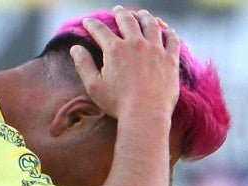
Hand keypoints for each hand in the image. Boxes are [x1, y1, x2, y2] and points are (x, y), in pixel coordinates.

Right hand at [70, 5, 179, 119]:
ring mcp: (155, 49)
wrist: (145, 114)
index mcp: (115, 49)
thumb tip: (75, 48)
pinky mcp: (170, 59)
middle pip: (127, 20)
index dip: (92, 24)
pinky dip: (169, 32)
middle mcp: (136, 43)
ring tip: (142, 14)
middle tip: (117, 10)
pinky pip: (172, 40)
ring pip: (151, 25)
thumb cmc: (117, 103)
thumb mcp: (93, 86)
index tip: (88, 21)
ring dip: (145, 16)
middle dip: (120, 13)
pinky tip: (168, 30)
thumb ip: (83, 65)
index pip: (100, 30)